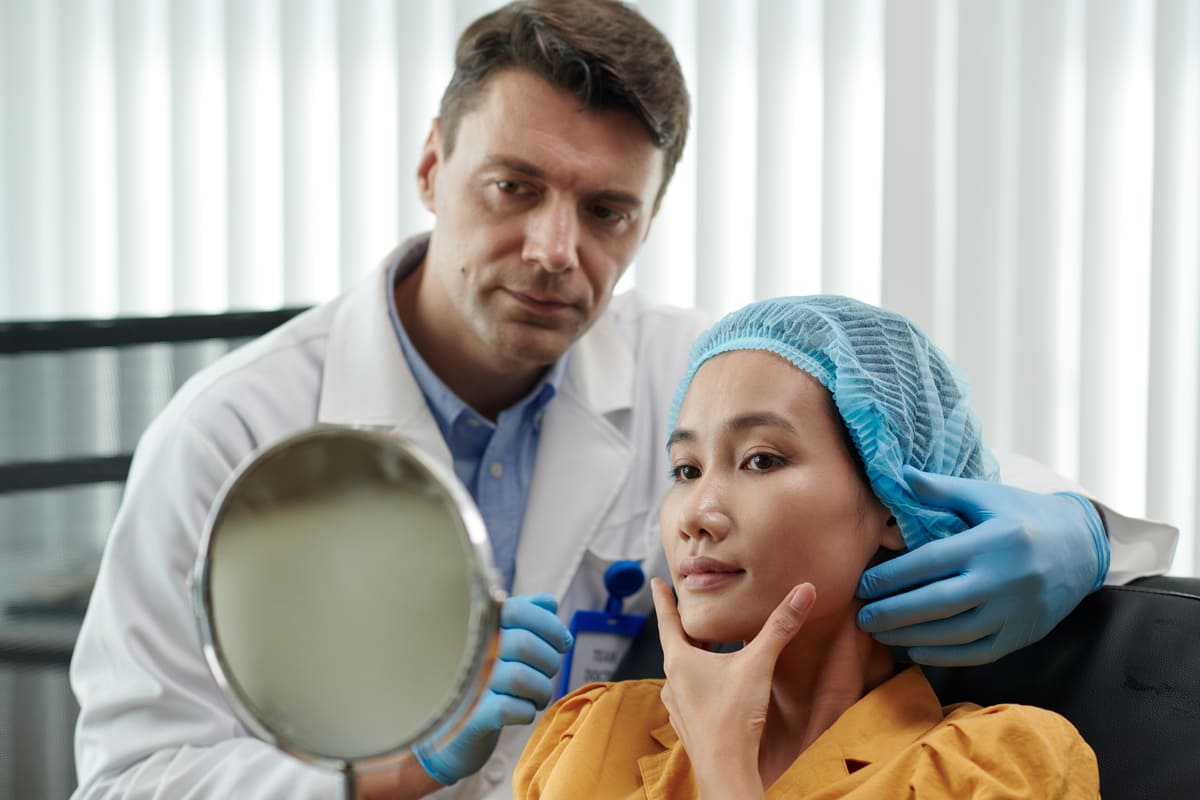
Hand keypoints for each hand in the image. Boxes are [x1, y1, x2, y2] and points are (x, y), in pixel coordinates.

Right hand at [413, 593, 572, 785]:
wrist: (454, 727)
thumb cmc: (487, 676)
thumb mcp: (505, 638)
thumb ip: (528, 613)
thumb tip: (550, 603)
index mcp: (479, 625)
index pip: (518, 609)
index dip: (550, 625)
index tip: (561, 643)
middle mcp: (470, 649)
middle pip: (524, 643)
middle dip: (549, 662)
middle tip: (546, 674)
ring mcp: (468, 681)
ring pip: (521, 677)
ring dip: (541, 690)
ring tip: (536, 696)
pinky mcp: (471, 716)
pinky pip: (512, 709)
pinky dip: (526, 712)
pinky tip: (520, 711)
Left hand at [651, 578, 814, 798]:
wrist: (726, 771)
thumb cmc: (734, 717)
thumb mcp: (759, 664)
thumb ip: (780, 626)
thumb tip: (803, 591)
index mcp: (680, 661)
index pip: (667, 619)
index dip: (664, 598)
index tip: (655, 581)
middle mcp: (673, 682)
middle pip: (678, 645)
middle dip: (687, 627)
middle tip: (691, 611)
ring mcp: (679, 706)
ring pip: (684, 672)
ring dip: (695, 657)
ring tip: (707, 646)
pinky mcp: (690, 725)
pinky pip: (692, 694)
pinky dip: (702, 682)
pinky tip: (716, 686)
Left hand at [856, 466, 1109, 666]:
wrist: (1083, 546)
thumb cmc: (1024, 515)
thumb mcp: (987, 495)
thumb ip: (942, 489)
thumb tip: (900, 474)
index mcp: (990, 542)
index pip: (929, 563)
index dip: (891, 576)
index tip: (862, 584)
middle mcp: (1003, 580)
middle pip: (937, 603)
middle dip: (893, 613)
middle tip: (861, 617)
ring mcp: (1014, 611)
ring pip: (954, 633)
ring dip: (911, 637)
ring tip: (879, 634)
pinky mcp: (1022, 634)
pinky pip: (977, 652)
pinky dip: (943, 655)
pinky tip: (914, 649)